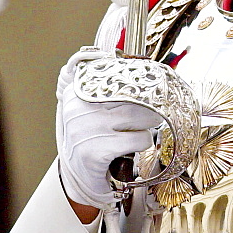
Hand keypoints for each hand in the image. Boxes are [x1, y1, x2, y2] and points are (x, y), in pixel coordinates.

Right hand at [56, 48, 162, 208]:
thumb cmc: (90, 136)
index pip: (104, 68)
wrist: (79, 176)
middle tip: (158, 104)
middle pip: (128, 93)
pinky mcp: (96, 151)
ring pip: (137, 116)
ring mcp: (85, 129)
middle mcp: (77, 107)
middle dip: (149, 100)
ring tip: (147, 125)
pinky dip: (143, 141)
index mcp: (74, 91)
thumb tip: (117, 55)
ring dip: (149, 122)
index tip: (147, 72)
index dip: (128, 69)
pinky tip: (136, 144)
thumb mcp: (89, 107)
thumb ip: (100, 83)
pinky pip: (137, 139)